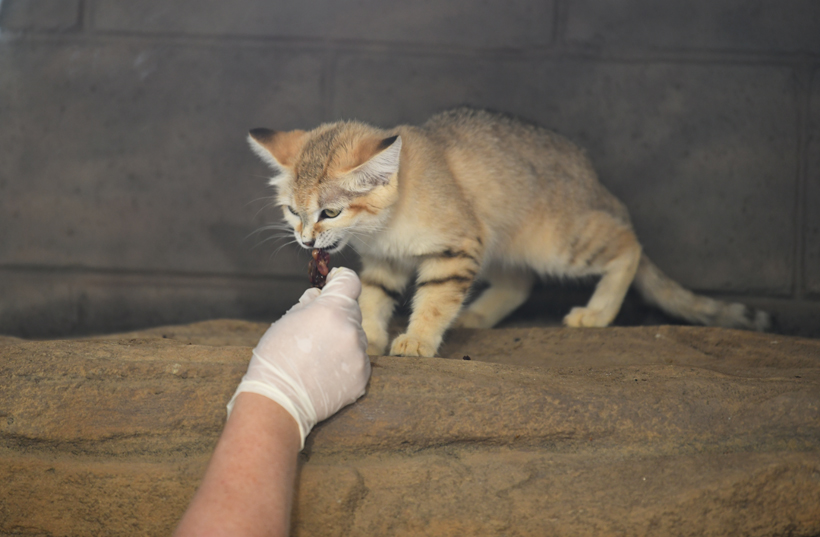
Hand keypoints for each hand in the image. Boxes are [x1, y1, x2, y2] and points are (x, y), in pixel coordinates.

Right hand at [227, 267, 370, 447]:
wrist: (279, 402)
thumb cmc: (276, 359)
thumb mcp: (286, 320)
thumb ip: (308, 303)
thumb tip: (320, 294)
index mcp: (331, 310)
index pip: (350, 281)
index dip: (340, 279)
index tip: (333, 283)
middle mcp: (350, 329)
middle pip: (351, 311)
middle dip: (336, 315)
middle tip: (314, 331)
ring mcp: (359, 354)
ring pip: (355, 337)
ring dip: (341, 340)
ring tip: (316, 357)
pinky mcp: (362, 377)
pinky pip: (358, 360)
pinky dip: (346, 362)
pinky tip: (326, 372)